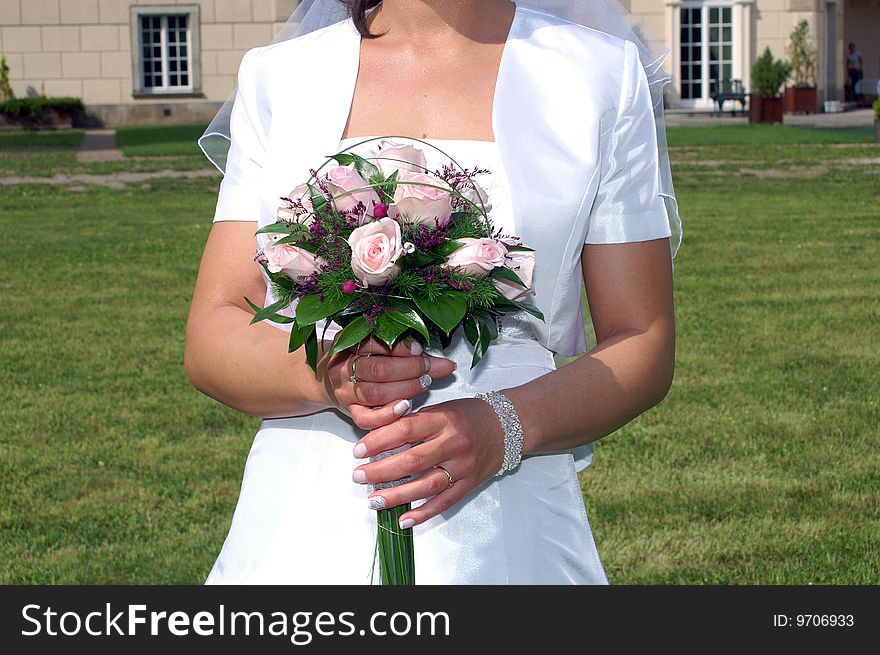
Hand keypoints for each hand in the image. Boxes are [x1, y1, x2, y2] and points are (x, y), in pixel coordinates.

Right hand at [317, 335, 456, 429]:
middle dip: (408, 369)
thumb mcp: (375, 348)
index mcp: (348, 345)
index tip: (419, 350)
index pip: (374, 343)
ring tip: (422, 384)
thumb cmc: (358, 360)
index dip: (400, 347)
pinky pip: (366, 418)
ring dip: (404, 389)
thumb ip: (406, 352)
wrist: (326, 379)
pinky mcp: (350, 411)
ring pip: (374, 393)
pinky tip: (405, 407)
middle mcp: (343, 368)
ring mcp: (345, 391)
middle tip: (427, 369)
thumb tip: (444, 363)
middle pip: (377, 369)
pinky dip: (388, 415)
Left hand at [350, 398, 505, 527]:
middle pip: (412, 460)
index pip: (405, 430)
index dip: (379, 441)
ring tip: (373, 501)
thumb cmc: (468, 415)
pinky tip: (404, 520)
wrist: (508, 426)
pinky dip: (423, 513)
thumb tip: (379, 439)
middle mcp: (453, 444)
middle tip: (358, 476)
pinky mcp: (469, 484)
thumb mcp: (441, 409)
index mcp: (443, 420)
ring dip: (396, 495)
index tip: (358, 451)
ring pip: (426, 485)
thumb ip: (414, 423)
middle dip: (380, 471)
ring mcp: (463, 466)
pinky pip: (444, 502)